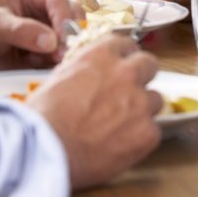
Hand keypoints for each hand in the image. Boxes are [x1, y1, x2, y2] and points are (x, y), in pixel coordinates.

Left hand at [0, 0, 74, 85]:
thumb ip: (21, 30)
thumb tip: (51, 41)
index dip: (63, 17)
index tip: (63, 37)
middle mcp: (41, 7)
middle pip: (69, 17)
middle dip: (67, 35)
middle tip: (61, 52)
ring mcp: (43, 29)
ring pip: (67, 37)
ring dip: (61, 50)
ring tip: (44, 60)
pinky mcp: (41, 50)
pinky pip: (57, 55)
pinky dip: (52, 62)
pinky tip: (33, 63)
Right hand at [28, 35, 161, 188]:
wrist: (44, 152)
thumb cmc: (42, 119)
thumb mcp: (57, 79)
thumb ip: (83, 70)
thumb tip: (91, 73)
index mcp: (101, 56)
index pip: (126, 44)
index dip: (124, 58)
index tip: (122, 67)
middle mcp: (125, 74)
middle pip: (149, 65)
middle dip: (141, 77)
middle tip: (128, 93)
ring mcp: (139, 103)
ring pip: (155, 100)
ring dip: (142, 110)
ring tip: (121, 126)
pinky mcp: (146, 133)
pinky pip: (153, 132)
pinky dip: (140, 139)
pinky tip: (121, 147)